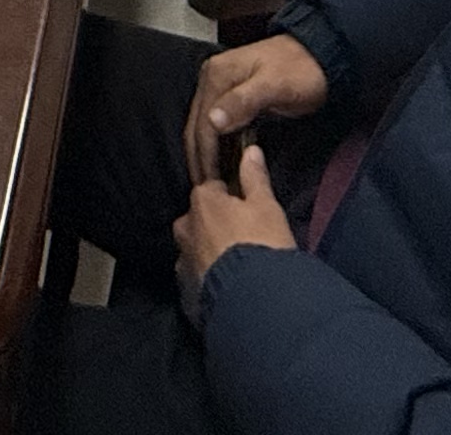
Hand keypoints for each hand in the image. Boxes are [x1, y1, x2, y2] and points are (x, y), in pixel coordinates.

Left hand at [174, 143, 297, 298]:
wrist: (256, 301)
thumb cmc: (263, 245)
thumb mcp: (267, 207)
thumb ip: (255, 178)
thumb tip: (250, 150)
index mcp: (202, 202)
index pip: (213, 190)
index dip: (231, 199)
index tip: (246, 212)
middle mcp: (185, 229)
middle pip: (199, 220)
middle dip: (215, 227)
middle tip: (242, 241)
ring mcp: (183, 263)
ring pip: (195, 251)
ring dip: (210, 255)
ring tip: (236, 269)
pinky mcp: (187, 293)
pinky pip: (196, 280)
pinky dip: (208, 281)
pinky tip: (227, 288)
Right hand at [186, 33, 329, 186]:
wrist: (321, 55)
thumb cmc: (302, 73)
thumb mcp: (276, 86)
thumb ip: (243, 101)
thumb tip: (212, 121)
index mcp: (217, 75)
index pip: (202, 124)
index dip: (205, 157)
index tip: (211, 187)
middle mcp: (212, 78)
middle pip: (196, 126)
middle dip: (199, 159)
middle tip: (207, 192)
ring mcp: (220, 85)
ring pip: (202, 127)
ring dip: (205, 154)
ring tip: (212, 183)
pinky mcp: (230, 94)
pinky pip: (215, 124)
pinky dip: (215, 145)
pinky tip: (221, 162)